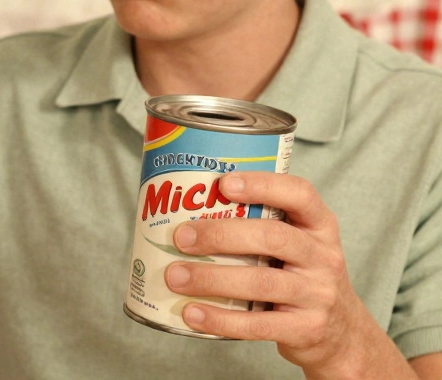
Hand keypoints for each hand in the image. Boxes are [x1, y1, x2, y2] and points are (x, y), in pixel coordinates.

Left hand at [162, 172, 387, 374]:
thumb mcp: (296, 244)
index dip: (263, 185)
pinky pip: (259, 324)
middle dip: (221, 235)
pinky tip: (191, 313)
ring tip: (175, 277)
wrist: (342, 333)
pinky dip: (221, 319)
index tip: (223, 183)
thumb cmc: (300, 275)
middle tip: (181, 237)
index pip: (299, 194)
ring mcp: (318, 295)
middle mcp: (323, 257)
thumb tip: (181, 211)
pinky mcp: (307, 329)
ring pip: (261, 282)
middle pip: (272, 237)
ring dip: (212, 278)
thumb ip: (258, 226)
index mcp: (319, 226)